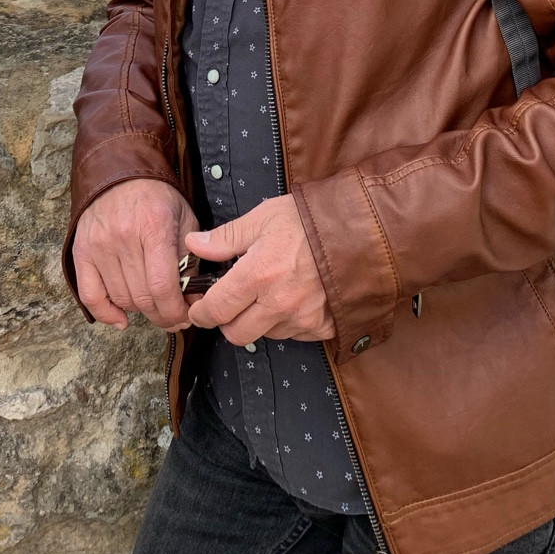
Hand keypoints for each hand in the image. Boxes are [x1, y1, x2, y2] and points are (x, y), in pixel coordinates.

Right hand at [73, 179, 196, 331]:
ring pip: (121, 298)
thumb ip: (192, 260)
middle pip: (142, 297)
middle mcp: (123, 236)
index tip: (185, 316)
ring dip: (140, 310)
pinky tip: (121, 317)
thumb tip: (194, 301)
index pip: (163, 287)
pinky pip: (89, 295)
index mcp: (154, 227)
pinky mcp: (81, 251)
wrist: (120, 171)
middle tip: (173, 316)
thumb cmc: (156, 197)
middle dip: (162, 315)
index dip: (175, 311)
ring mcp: (99, 245)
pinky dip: (105, 313)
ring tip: (152, 304)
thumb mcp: (185, 219)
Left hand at [185, 195, 335, 344]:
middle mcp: (278, 304)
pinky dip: (286, 322)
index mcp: (258, 275)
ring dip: (258, 320)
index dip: (201, 312)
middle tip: (230, 302)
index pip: (216, 309)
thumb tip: (194, 245)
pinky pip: (293, 335)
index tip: (198, 308)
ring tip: (267, 292)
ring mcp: (302, 319)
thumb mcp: (262, 218)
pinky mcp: (322, 328)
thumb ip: (225, 238)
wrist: (361, 231)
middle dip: (226, 321)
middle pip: (236, 334)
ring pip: (264, 335)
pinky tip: (291, 298)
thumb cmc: (309, 220)